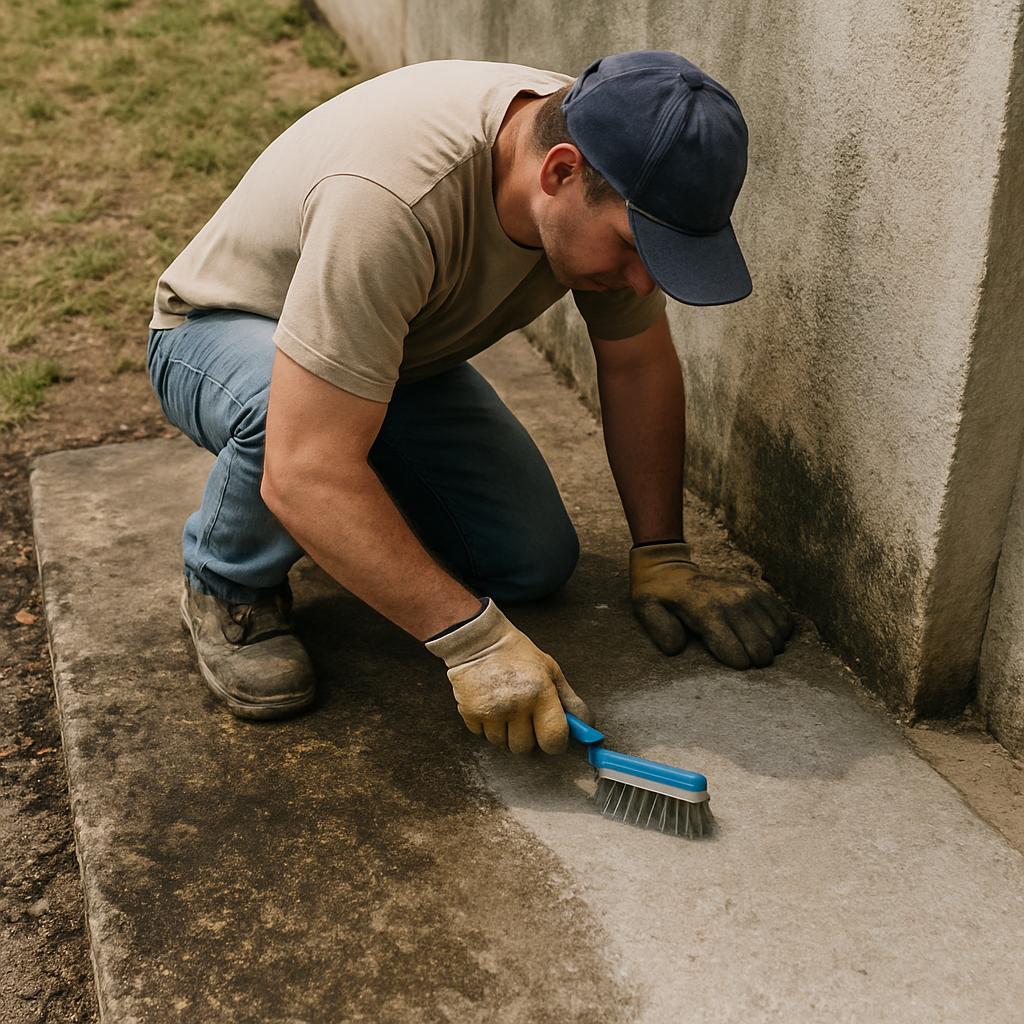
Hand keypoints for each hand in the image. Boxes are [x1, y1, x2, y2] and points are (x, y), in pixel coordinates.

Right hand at [425, 599, 590, 753]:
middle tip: (524, 717)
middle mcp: (516, 705)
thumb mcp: (550, 670)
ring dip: (505, 733)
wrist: (478, 642)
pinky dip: (486, 726)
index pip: (554, 739)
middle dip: (527, 737)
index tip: (552, 737)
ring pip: (502, 744)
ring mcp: (491, 711)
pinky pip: (482, 736)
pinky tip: (489, 706)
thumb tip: (587, 725)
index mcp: (540, 693)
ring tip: (505, 708)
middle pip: (525, 747)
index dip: (555, 743)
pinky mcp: (470, 712)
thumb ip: (569, 700)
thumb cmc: (516, 654)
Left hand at [630, 542, 792, 667]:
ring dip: (768, 647)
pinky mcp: (760, 589)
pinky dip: (779, 631)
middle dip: (755, 661)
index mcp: (707, 610)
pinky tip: (762, 632)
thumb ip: (659, 628)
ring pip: (777, 636)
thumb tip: (676, 648)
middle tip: (743, 657)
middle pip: (762, 648)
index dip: (735, 665)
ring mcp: (749, 594)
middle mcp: (733, 602)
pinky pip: (785, 620)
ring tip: (749, 644)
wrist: (669, 567)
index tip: (728, 660)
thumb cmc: (658, 595)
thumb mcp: (645, 608)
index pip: (737, 654)